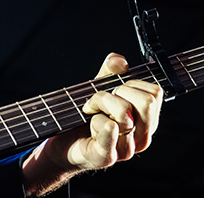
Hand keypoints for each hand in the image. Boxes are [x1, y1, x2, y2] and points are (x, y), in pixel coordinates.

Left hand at [22, 53, 163, 195]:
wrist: (61, 144)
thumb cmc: (83, 119)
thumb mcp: (97, 89)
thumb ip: (109, 73)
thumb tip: (119, 60)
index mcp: (146, 121)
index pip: (155, 93)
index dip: (131, 84)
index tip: (113, 91)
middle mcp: (142, 137)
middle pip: (147, 102)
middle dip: (116, 92)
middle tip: (98, 101)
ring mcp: (127, 149)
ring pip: (125, 114)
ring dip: (98, 105)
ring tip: (90, 112)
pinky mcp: (107, 156)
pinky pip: (108, 129)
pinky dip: (94, 120)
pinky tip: (89, 123)